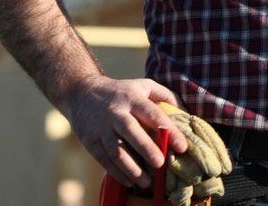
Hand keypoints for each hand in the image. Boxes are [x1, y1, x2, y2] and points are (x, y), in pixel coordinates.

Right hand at [62, 75, 190, 189]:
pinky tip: (129, 182)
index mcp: (133, 98)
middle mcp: (116, 112)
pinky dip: (116, 173)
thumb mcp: (143, 86)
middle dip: (146, 149)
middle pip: (131, 131)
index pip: (153, 114)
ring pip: (115, 150)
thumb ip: (165, 96)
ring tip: (146, 182)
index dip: (168, 130)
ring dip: (131, 168)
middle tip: (161, 164)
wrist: (82, 92)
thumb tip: (184, 113)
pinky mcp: (90, 140)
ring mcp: (101, 127)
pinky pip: (104, 159)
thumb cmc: (122, 92)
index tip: (182, 146)